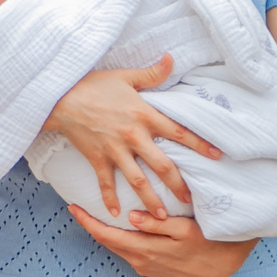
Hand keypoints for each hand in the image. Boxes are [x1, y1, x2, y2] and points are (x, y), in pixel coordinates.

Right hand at [42, 59, 224, 221]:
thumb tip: (172, 59)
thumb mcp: (125, 76)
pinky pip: (105, 182)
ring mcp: (114, 150)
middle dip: (178, 185)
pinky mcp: (97, 158)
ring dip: (150, 200)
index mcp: (144, 115)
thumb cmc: (94, 85)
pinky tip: (115, 214)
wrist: (60, 97)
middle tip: (190, 200)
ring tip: (161, 217)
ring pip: (137, 180)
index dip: (199, 144)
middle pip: (162, 165)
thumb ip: (152, 73)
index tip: (216, 156)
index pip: (178, 132)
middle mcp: (133, 136)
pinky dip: (109, 199)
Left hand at [69, 206, 254, 276]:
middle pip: (107, 241)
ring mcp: (146, 267)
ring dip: (104, 232)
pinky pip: (128, 251)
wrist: (223, 267)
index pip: (107, 235)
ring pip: (117, 247)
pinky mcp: (152, 268)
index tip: (73, 207)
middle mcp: (141, 261)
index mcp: (145, 250)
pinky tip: (118, 227)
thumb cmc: (208, 243)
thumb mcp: (185, 230)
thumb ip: (157, 224)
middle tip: (77, 206)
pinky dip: (119, 238)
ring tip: (93, 213)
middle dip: (91, 225)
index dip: (87, 221)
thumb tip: (131, 217)